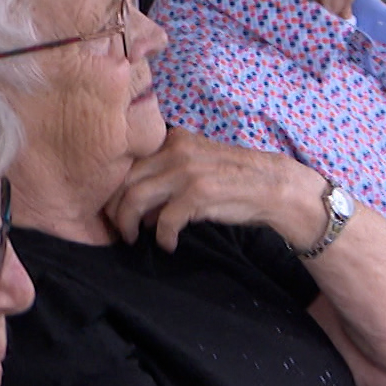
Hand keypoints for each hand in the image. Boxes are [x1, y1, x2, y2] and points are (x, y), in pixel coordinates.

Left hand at [105, 127, 328, 251]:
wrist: (273, 185)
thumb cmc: (232, 180)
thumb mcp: (195, 169)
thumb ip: (164, 181)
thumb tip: (138, 211)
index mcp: (172, 141)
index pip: (128, 163)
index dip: (113, 188)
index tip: (112, 208)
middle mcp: (175, 151)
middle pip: (125, 180)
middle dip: (115, 208)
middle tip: (119, 228)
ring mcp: (186, 171)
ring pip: (136, 198)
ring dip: (129, 223)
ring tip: (133, 238)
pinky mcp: (198, 194)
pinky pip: (165, 220)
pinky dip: (162, 236)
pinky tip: (168, 244)